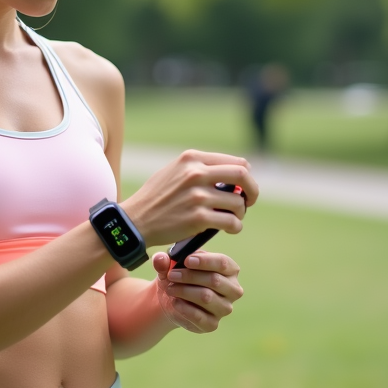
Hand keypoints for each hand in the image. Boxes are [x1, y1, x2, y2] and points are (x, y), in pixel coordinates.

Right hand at [121, 150, 258, 246]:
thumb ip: (199, 168)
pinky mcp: (198, 218)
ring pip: (238, 203)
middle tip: (249, 201)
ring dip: (240, 213)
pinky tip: (229, 228)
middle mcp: (196, 173)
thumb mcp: (173, 171)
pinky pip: (231, 222)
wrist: (136, 220)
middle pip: (242, 176)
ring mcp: (198, 196)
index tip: (243, 187)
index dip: (245, 176)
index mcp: (192, 158)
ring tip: (232, 218)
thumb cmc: (155, 197)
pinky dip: (235, 227)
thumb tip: (231, 171)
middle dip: (252, 190)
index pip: (235, 162)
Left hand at [151, 249, 242, 332]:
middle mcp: (232, 289)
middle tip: (171, 275)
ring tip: (170, 288)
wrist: (171, 299)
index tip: (186, 260)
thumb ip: (164, 260)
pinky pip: (200, 317)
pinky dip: (185, 308)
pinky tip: (175, 302)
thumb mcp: (170, 265)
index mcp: (229, 270)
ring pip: (207, 297)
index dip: (205, 261)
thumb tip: (160, 259)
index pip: (223, 263)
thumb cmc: (178, 276)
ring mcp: (224, 308)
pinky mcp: (213, 324)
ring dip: (185, 291)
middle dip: (190, 276)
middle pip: (215, 280)